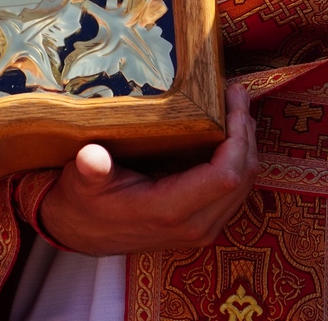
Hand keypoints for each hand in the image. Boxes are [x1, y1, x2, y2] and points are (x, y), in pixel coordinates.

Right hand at [38, 85, 255, 255]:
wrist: (82, 233)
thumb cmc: (83, 201)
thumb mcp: (82, 182)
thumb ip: (91, 169)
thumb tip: (90, 157)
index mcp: (170, 211)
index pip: (225, 177)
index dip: (237, 139)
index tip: (232, 101)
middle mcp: (194, 226)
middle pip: (242, 178)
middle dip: (246, 133)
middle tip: (237, 93)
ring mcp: (201, 229)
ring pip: (244, 186)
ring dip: (245, 146)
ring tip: (235, 106)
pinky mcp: (202, 225)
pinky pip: (234, 192)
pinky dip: (237, 161)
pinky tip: (228, 133)